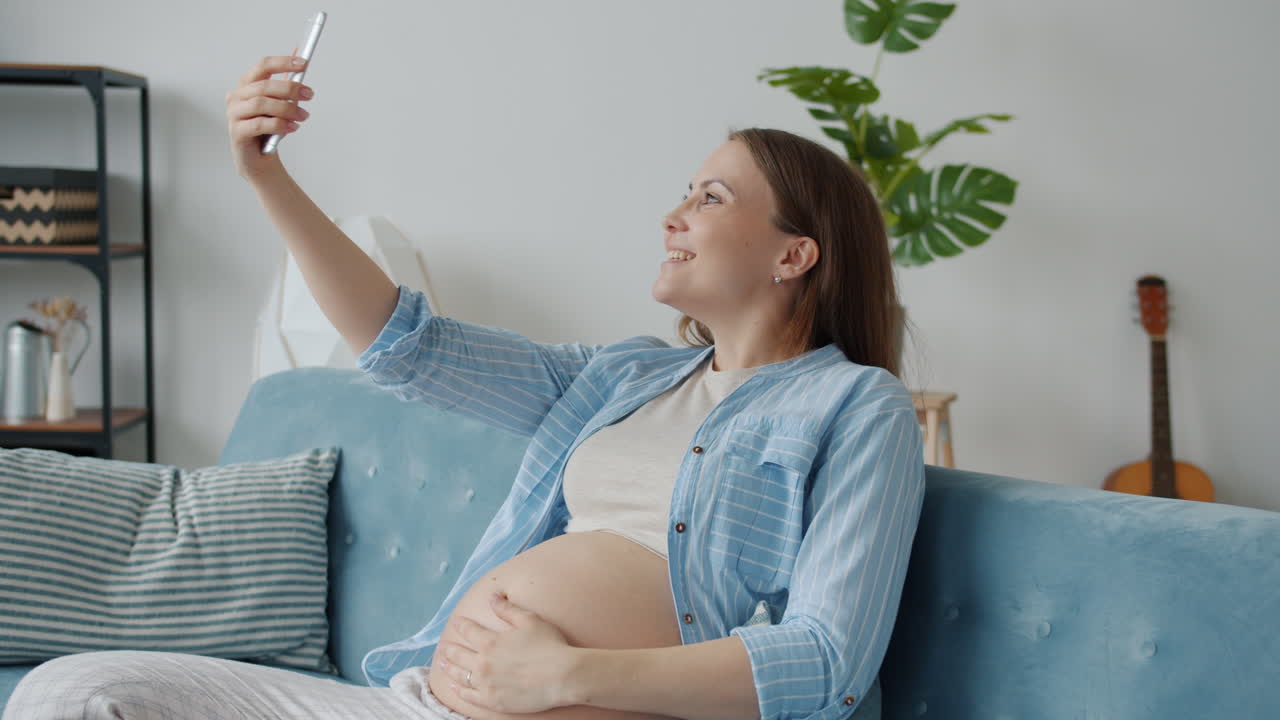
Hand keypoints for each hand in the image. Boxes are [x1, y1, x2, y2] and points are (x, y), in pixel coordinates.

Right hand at [225, 55, 313, 180]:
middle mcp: (237, 96)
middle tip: (310, 94)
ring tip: (304, 116)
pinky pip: (259, 124)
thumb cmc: (269, 129)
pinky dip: (279, 124)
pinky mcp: (236, 132)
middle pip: (263, 85)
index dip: (283, 62)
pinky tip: (292, 127)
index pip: (263, 66)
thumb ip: (288, 83)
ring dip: (287, 108)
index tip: (303, 64)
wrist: (259, 159)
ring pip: (261, 104)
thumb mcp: (282, 104)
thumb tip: (301, 58)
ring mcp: (234, 114)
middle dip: (290, 88)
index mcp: (247, 85)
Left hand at [435, 592, 580, 713]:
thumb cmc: (549, 646)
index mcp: (490, 642)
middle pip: (459, 655)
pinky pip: (469, 696)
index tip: (456, 622)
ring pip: (460, 676)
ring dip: (449, 669)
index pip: (469, 631)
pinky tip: (454, 687)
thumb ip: (507, 609)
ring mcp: (486, 684)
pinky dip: (459, 691)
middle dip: (449, 649)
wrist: (562, 676)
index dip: (461, 625)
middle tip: (442, 648)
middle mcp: (483, 663)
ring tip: (442, 664)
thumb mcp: (529, 620)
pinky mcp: (492, 701)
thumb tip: (492, 596)